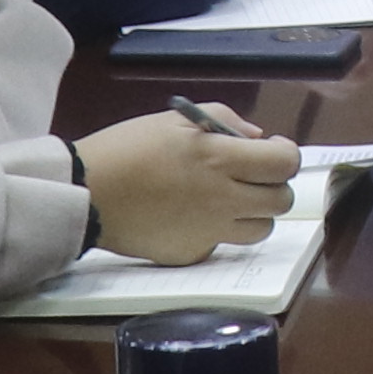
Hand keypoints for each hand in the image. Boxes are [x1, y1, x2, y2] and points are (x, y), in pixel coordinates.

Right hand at [82, 110, 298, 264]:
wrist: (84, 194)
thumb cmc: (125, 149)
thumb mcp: (175, 119)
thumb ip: (225, 121)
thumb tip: (256, 139)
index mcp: (219, 159)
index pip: (284, 164)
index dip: (287, 156)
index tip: (274, 151)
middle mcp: (221, 199)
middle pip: (281, 201)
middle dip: (274, 185)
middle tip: (252, 175)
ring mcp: (208, 231)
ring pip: (260, 229)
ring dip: (254, 212)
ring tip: (227, 198)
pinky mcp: (191, 254)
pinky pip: (222, 245)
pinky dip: (218, 231)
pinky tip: (192, 216)